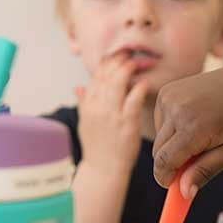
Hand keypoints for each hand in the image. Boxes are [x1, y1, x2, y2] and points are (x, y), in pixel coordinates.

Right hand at [75, 52, 148, 175]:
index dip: (105, 63)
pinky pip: (133, 101)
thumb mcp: (85, 123)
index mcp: (87, 106)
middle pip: (106, 76)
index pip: (95, 77)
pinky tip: (144, 82)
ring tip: (135, 62)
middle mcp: (97, 108)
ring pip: (117, 85)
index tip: (114, 55)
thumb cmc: (97, 146)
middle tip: (128, 53)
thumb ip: (83, 103)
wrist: (104, 169)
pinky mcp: (126, 124)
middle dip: (117, 61)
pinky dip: (138, 89)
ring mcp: (111, 116)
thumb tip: (77, 87)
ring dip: (127, 70)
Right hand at [152, 65, 222, 198]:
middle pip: (158, 151)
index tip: (169, 186)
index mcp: (194, 127)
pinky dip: (172, 128)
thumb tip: (184, 193)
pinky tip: (193, 120)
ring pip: (159, 137)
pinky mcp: (167, 91)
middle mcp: (177, 109)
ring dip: (172, 144)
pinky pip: (161, 121)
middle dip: (169, 163)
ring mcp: (170, 98)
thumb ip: (205, 171)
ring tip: (200, 136)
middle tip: (190, 165)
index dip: (164, 177)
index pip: (165, 161)